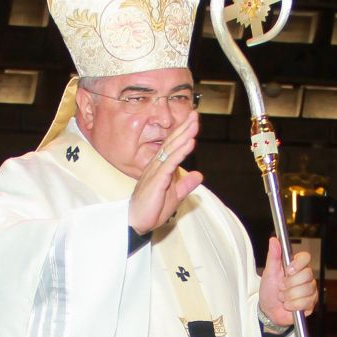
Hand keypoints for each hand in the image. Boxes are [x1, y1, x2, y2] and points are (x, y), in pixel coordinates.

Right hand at [128, 111, 204, 235]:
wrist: (138, 222)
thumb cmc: (152, 209)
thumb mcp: (175, 195)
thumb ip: (186, 184)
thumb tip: (199, 175)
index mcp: (160, 167)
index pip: (172, 146)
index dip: (183, 133)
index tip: (193, 121)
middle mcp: (156, 165)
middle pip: (172, 143)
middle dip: (184, 128)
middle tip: (194, 114)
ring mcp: (156, 171)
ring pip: (171, 149)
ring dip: (184, 135)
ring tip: (194, 124)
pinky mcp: (157, 180)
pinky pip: (170, 163)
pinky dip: (181, 152)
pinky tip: (190, 142)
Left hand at [260, 236, 314, 326]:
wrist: (269, 310)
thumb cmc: (269, 291)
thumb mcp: (269, 272)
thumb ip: (273, 256)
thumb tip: (274, 240)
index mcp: (296, 266)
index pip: (306, 257)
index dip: (298, 264)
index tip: (288, 270)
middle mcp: (306, 277)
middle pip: (307, 275)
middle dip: (290, 284)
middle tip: (281, 287)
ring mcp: (310, 290)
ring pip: (306, 290)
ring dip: (289, 295)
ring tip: (284, 297)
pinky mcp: (311, 303)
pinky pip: (306, 302)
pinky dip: (293, 305)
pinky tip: (288, 304)